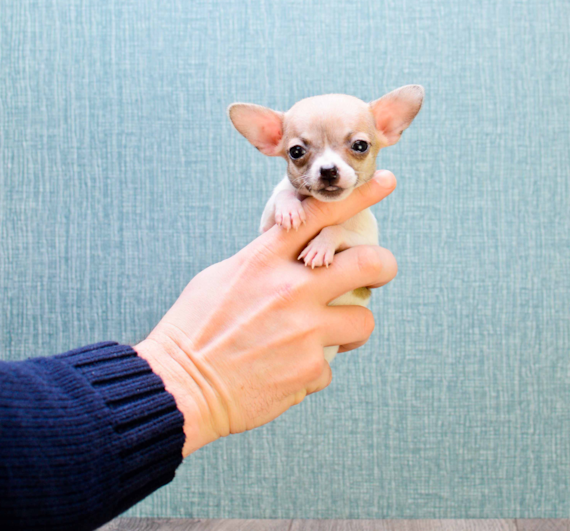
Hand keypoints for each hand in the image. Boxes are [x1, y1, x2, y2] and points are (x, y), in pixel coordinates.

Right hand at [134, 171, 397, 456]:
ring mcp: (306, 329)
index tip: (388, 181)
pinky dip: (312, 369)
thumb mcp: (222, 278)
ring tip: (328, 336)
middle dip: (383, 266)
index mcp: (265, 258)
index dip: (360, 195)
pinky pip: (330, 364)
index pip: (321, 215)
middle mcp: (292, 288)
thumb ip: (263, 262)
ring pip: (362, 321)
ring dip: (350, 328)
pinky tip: (284, 372)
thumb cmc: (194, 330)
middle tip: (380, 272)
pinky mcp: (311, 368)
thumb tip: (289, 258)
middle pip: (368, 264)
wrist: (182, 387)